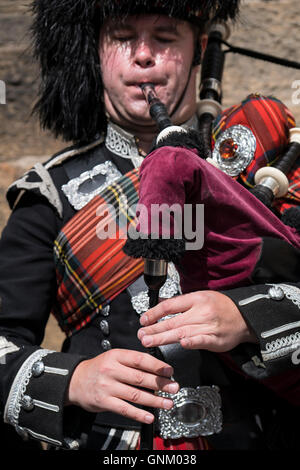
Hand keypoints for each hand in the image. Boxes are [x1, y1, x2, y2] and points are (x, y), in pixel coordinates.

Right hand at [66, 349, 178, 423]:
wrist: (75, 381)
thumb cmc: (99, 368)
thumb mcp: (113, 358)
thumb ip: (132, 362)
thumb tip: (157, 370)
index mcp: (116, 356)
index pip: (140, 359)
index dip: (157, 365)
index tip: (169, 371)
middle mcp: (111, 370)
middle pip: (140, 378)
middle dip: (160, 384)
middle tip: (174, 387)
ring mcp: (107, 387)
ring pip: (135, 395)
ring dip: (154, 400)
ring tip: (168, 403)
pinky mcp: (104, 402)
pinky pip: (125, 409)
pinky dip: (139, 414)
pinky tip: (149, 416)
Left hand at [137, 291, 256, 352]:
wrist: (244, 317)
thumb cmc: (220, 306)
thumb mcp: (200, 297)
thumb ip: (180, 303)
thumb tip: (159, 303)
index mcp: (196, 299)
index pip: (170, 305)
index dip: (154, 313)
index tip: (143, 320)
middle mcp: (201, 312)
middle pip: (172, 321)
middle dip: (154, 329)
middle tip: (141, 335)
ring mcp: (208, 326)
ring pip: (182, 332)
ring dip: (163, 338)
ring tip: (149, 341)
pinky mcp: (215, 340)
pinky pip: (202, 340)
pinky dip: (192, 342)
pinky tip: (182, 344)